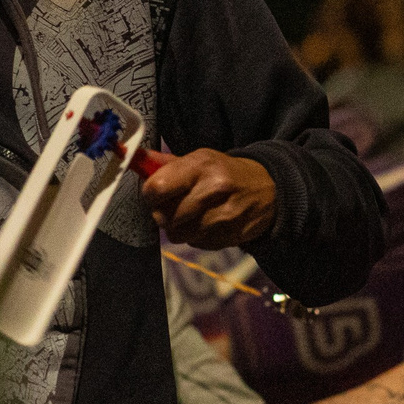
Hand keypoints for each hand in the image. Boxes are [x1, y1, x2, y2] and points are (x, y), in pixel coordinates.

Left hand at [141, 149, 277, 246]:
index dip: (150, 194)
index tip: (155, 193)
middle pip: (164, 216)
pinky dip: (195, 236)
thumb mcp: (201, 159)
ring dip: (178, 227)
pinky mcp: (229, 236)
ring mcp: (223, 216)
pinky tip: (207, 223)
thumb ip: (167, 163)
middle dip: (163, 213)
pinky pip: (195, 243)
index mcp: (201, 166)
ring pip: (177, 234)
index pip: (157, 187)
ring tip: (191, 215)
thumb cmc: (226, 173)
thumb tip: (135, 159)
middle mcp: (213, 190)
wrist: (268, 190)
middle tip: (174, 205)